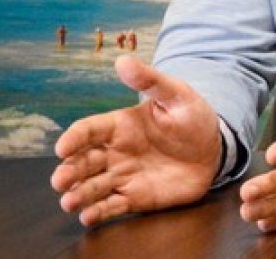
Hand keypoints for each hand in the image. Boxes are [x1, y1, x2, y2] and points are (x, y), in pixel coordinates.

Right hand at [50, 55, 219, 225]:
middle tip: (60, 181)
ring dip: (78, 195)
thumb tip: (123, 60)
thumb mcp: (176, 94)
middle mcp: (114, 152)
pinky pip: (112, 206)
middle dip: (68, 172)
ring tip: (69, 202)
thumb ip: (150, 81)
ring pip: (92, 187)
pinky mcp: (134, 197)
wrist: (215, 148)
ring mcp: (122, 176)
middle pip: (82, 162)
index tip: (62, 147)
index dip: (73, 138)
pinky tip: (89, 216)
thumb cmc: (193, 117)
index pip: (88, 130)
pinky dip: (98, 212)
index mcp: (119, 126)